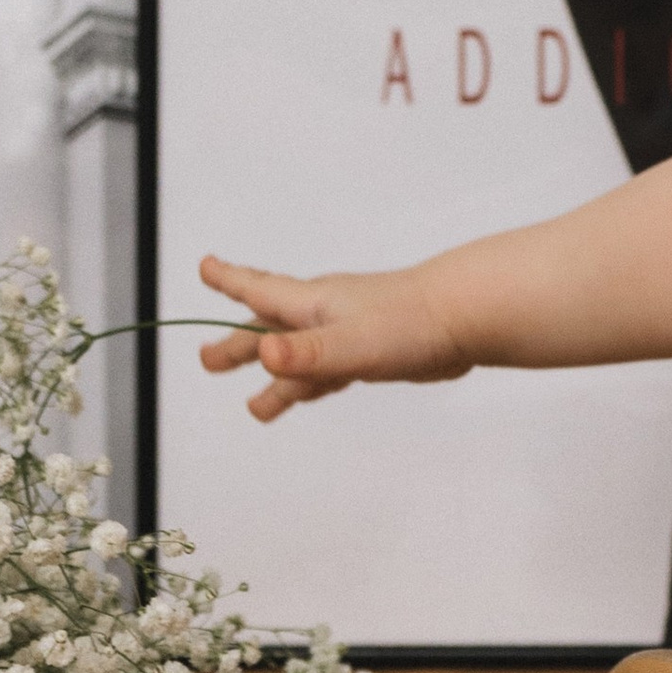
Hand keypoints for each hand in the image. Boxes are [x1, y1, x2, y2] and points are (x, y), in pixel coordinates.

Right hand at [198, 254, 473, 420]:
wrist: (467, 317)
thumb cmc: (412, 321)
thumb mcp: (351, 342)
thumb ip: (307, 353)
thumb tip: (265, 353)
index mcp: (313, 306)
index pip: (260, 291)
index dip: (230, 281)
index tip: (205, 266)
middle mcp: (325, 316)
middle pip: (270, 329)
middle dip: (238, 344)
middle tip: (206, 359)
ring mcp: (349, 335)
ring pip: (300, 358)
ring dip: (275, 379)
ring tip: (255, 406)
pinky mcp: (372, 354)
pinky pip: (329, 371)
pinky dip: (310, 384)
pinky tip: (305, 395)